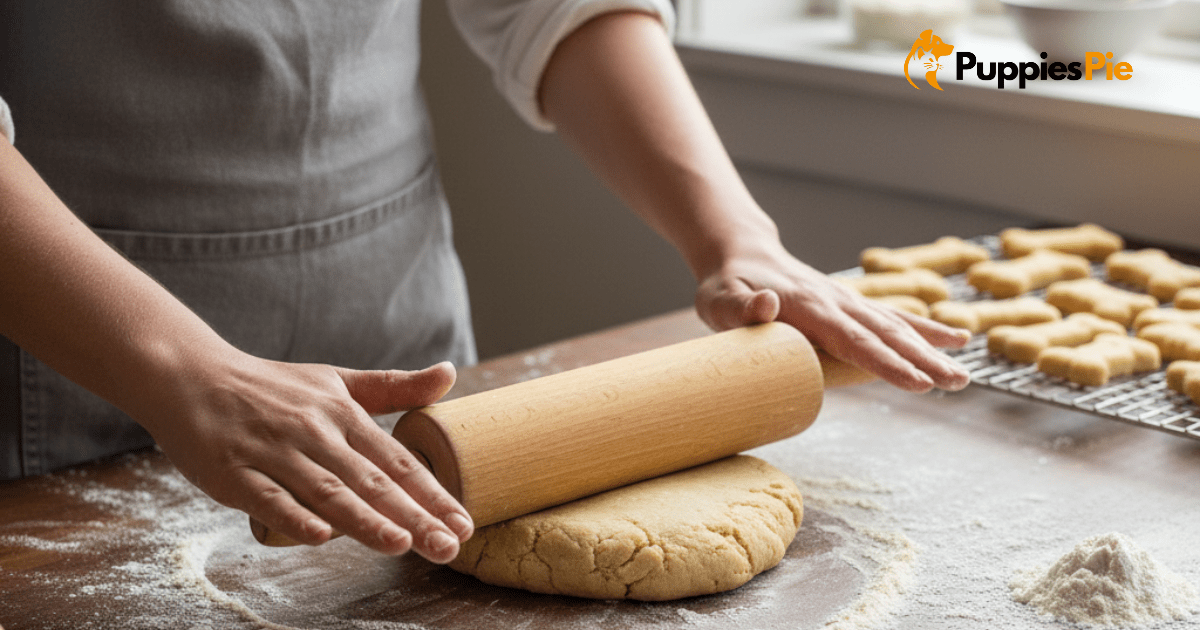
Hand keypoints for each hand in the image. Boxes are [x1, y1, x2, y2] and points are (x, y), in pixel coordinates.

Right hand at [140, 353, 472, 560]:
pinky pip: (267, 498)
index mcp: (342, 414)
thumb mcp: (337, 380)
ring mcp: (273, 452)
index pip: (397, 461)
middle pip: (371, 481)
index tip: (463, 522)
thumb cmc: (271, 386)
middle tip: (449, 546)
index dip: (432, 493)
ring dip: (365, 519)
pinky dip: (293, 516)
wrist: (190, 375)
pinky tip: (321, 536)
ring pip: (327, 491)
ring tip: (402, 543)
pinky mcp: (232, 472)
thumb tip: (451, 373)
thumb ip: (395, 386)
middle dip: (413, 516)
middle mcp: (314, 432)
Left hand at [695, 242, 970, 391]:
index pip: (853, 339)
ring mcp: (846, 301)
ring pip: (895, 326)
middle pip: (885, 334)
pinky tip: (956, 339)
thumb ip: (741, 308)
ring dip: (930, 350)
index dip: (886, 362)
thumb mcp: (719, 300)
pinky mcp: (850, 304)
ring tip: (962, 375)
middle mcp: (835, 302)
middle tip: (957, 383)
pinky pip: (891, 317)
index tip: (918, 382)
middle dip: (923, 360)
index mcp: (808, 306)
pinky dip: (924, 329)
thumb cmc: (726, 286)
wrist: (740, 255)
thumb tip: (766, 305)